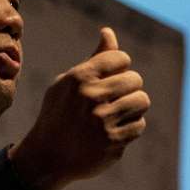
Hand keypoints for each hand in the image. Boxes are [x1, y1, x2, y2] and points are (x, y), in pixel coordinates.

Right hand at [8, 27, 149, 189]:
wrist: (48, 157)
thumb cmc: (59, 113)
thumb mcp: (68, 83)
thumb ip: (94, 59)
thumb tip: (108, 32)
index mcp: (79, 77)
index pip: (121, 58)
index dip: (119, 67)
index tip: (110, 78)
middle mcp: (91, 97)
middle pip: (135, 79)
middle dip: (128, 87)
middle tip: (114, 98)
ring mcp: (103, 121)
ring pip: (142, 101)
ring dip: (133, 107)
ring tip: (117, 112)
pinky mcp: (113, 142)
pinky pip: (139, 125)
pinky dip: (131, 127)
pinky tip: (115, 130)